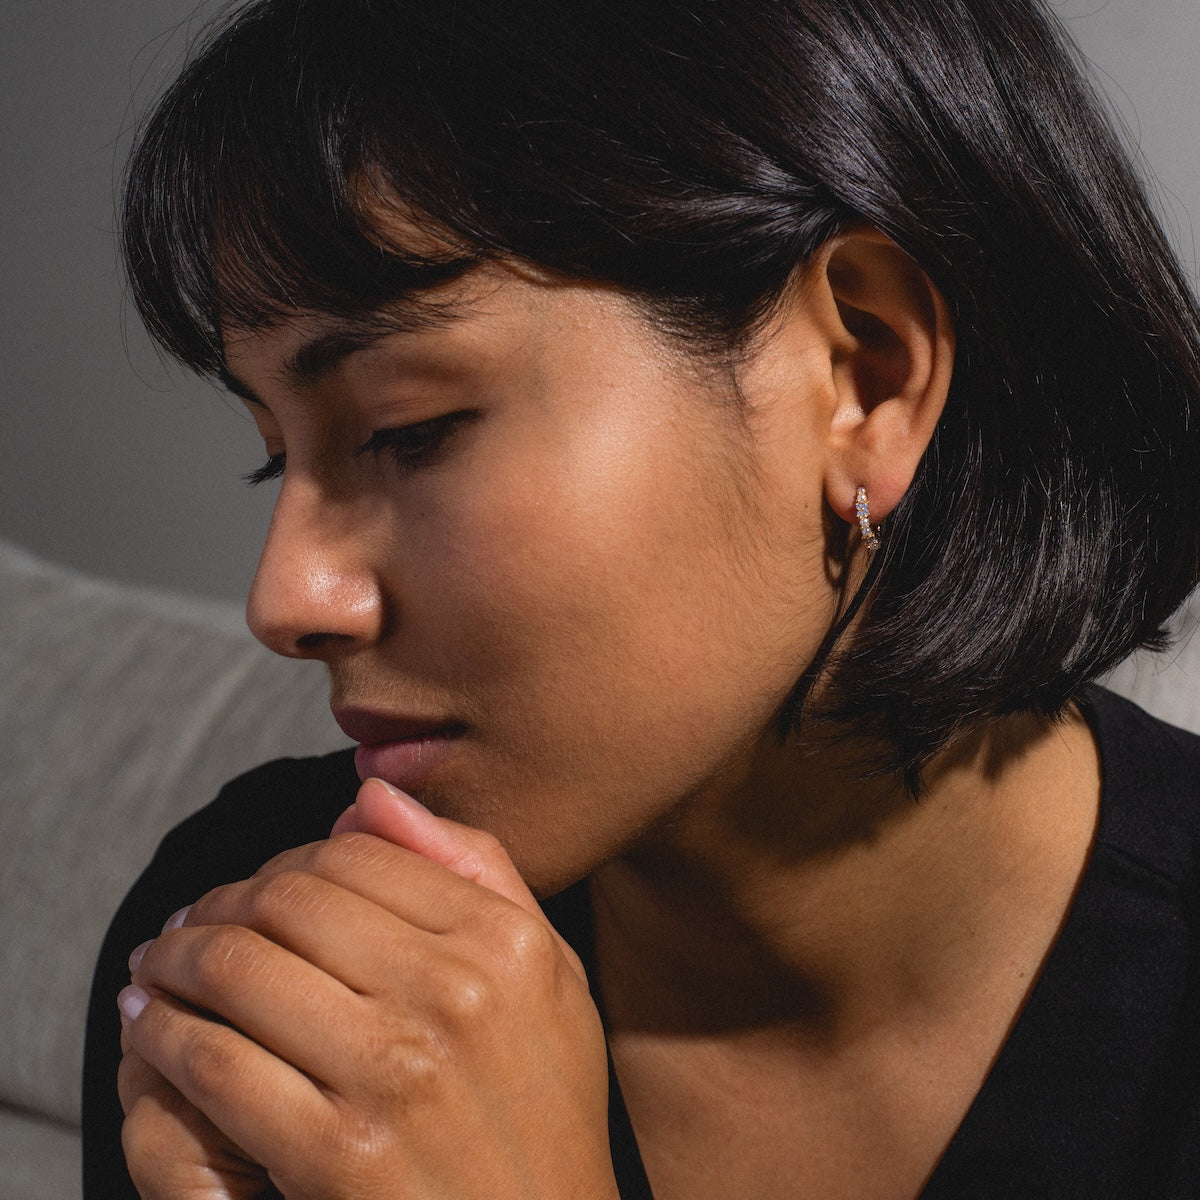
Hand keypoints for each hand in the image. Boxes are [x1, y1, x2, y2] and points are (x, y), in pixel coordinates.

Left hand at [117, 778, 617, 1199]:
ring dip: (173, 959)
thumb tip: (371, 796)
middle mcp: (455, 993)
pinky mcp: (336, 1153)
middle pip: (288, 902)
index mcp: (504, 942)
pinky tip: (151, 1026)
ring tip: (156, 967)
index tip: (256, 888)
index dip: (287, 860)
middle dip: (218, 903)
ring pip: (238, 968)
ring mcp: (395, 1072)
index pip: (357, 856)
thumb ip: (475, 868)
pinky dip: (161, 1032)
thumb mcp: (546, 973)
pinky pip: (214, 1061)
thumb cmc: (541, 1104)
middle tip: (188, 923)